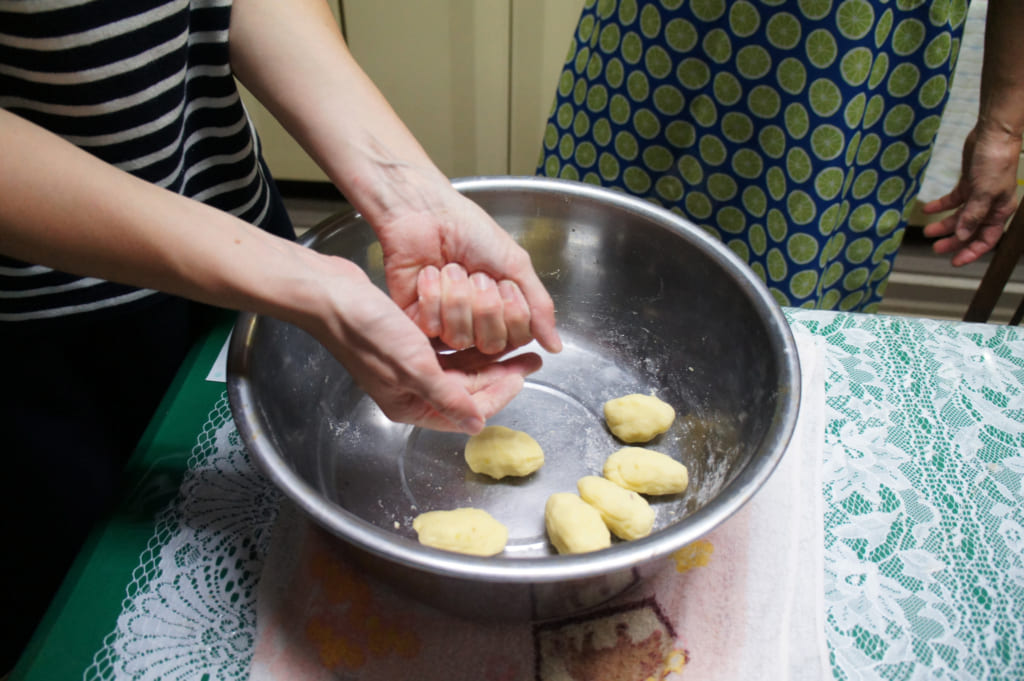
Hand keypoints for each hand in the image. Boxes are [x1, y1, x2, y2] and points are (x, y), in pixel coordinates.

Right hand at [297, 254, 541, 432]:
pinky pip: (446, 348)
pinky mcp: (404, 341)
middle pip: (467, 388)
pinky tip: (483, 328)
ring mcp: (407, 365)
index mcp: (410, 404)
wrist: (330, 294)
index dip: (499, 393)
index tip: (523, 374)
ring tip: (516, 342)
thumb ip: (448, 397)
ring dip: (486, 355)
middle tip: (530, 357)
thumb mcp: (415, 366)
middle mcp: (410, 388)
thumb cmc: (367, 331)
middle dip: (500, 373)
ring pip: (459, 366)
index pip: (467, 409)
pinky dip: (466, 340)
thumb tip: (477, 425)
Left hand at [368, 175, 561, 354]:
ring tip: (452, 269)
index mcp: (503, 310)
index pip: (519, 339)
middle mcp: (476, 323)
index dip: (515, 314)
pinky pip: (434, 327)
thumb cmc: (470, 229)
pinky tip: (430, 273)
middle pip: (491, 344)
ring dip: (459, 297)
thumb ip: (539, 306)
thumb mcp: (516, 265)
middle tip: (478, 275)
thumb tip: (556, 345)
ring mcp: (446, 324)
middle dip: (486, 305)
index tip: (506, 284)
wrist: (427, 212)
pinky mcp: (417, 320)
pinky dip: (434, 295)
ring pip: (461, 338)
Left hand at [921, 126, 1021, 265]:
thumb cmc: (995, 162)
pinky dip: (941, 205)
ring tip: (927, 232)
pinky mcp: (969, 183)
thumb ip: (973, 215)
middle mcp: (990, 205)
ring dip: (944, 225)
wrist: (993, 134)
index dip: (971, 251)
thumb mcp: (984, 192)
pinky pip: (953, 200)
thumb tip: (961, 235)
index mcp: (1000, 211)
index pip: (987, 239)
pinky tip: (928, 209)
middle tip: (935, 248)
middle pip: (971, 230)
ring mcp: (979, 194)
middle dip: (953, 241)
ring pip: (960, 216)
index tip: (954, 261)